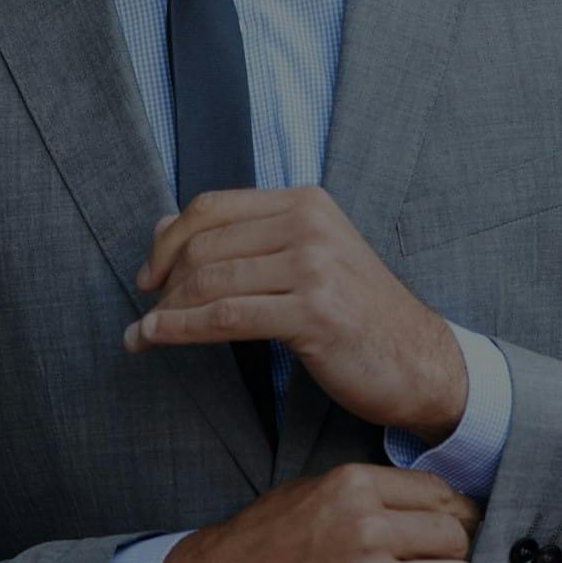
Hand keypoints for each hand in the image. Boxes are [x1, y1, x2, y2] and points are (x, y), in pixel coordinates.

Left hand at [127, 187, 467, 441]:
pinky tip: (157, 338)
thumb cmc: (357, 313)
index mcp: (306, 202)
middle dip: (163, 281)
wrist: (419, 360)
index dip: (169, 239)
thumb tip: (162, 227)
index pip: (213, 206)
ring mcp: (314, 266)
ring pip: (211, 281)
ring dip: (165, 311)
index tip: (148, 274)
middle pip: (205, 243)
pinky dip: (181, 329)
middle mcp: (310, 225)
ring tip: (142, 334)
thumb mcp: (307, 259)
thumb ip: (244, 240)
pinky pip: (226, 318)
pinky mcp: (313, 313)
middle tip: (145, 313)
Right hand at [157, 463, 481, 562]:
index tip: (454, 520)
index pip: (438, 492)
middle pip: (452, 535)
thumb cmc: (270, 536)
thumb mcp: (317, 489)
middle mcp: (366, 527)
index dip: (452, 509)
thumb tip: (433, 501)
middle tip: (437, 554)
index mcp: (354, 486)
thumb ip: (373, 491)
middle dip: (451, 547)